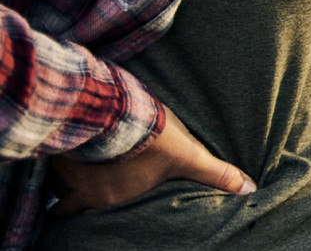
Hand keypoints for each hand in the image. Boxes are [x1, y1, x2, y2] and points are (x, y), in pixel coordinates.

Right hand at [50, 105, 256, 215]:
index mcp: (111, 197)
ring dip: (63, 172)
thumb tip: (249, 190)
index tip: (89, 206)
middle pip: (65, 204)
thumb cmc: (154, 136)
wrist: (119, 108)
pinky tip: (62, 137)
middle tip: (76, 190)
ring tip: (71, 163)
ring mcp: (67, 166)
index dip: (86, 210)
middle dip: (69, 198)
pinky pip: (49, 155)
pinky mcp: (58, 142)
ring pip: (56, 179)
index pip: (86, 215)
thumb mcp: (190, 156)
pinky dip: (56, 149)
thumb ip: (217, 174)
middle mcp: (83, 189)